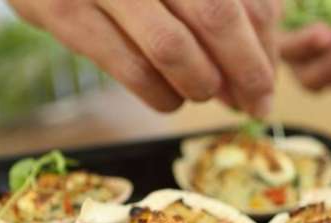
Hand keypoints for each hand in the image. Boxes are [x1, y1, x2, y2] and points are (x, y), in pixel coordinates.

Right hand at [7, 0, 280, 115]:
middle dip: (247, 71)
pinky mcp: (62, 11)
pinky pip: (130, 68)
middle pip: (217, 16)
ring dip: (201, 85)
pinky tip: (171, 98)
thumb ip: (223, 2)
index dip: (265, 45)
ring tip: (205, 92)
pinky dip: (162, 95)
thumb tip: (262, 61)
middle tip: (256, 104)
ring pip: (173, 49)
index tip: (268, 83)